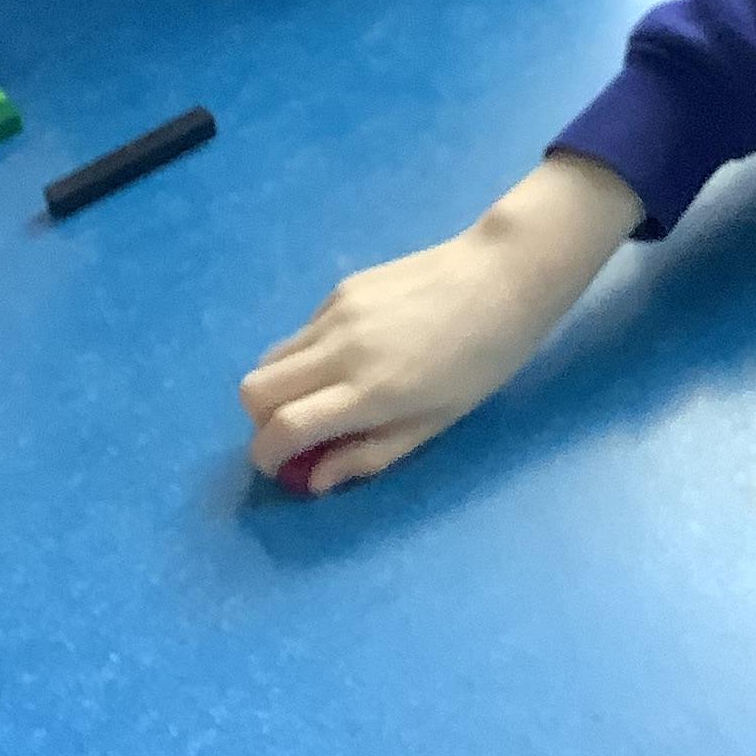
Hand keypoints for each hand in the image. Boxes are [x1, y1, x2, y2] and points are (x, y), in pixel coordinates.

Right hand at [241, 152, 644, 491]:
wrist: (502, 275)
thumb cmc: (485, 360)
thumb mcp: (438, 422)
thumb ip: (372, 453)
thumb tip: (315, 479)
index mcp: (369, 390)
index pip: (282, 427)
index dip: (265, 455)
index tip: (278, 467)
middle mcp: (339, 349)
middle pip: (253, 389)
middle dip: (261, 421)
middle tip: (295, 433)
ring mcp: (335, 313)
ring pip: (271, 357)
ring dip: (281, 387)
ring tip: (324, 397)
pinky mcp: (341, 288)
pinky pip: (302, 332)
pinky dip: (308, 356)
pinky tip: (356, 355)